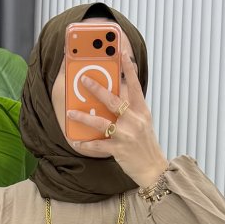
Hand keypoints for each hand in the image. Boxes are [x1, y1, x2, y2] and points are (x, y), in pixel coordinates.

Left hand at [65, 33, 168, 187]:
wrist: (154, 169)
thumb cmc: (146, 144)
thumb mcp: (143, 122)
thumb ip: (131, 108)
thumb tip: (116, 94)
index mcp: (142, 111)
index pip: (135, 86)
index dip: (129, 69)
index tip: (121, 54)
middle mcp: (134, 121)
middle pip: (113, 100)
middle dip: (97, 88)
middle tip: (83, 79)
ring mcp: (127, 136)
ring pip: (101, 123)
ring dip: (84, 117)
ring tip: (70, 113)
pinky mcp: (119, 150)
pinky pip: (98, 145)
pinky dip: (86, 144)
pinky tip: (76, 141)